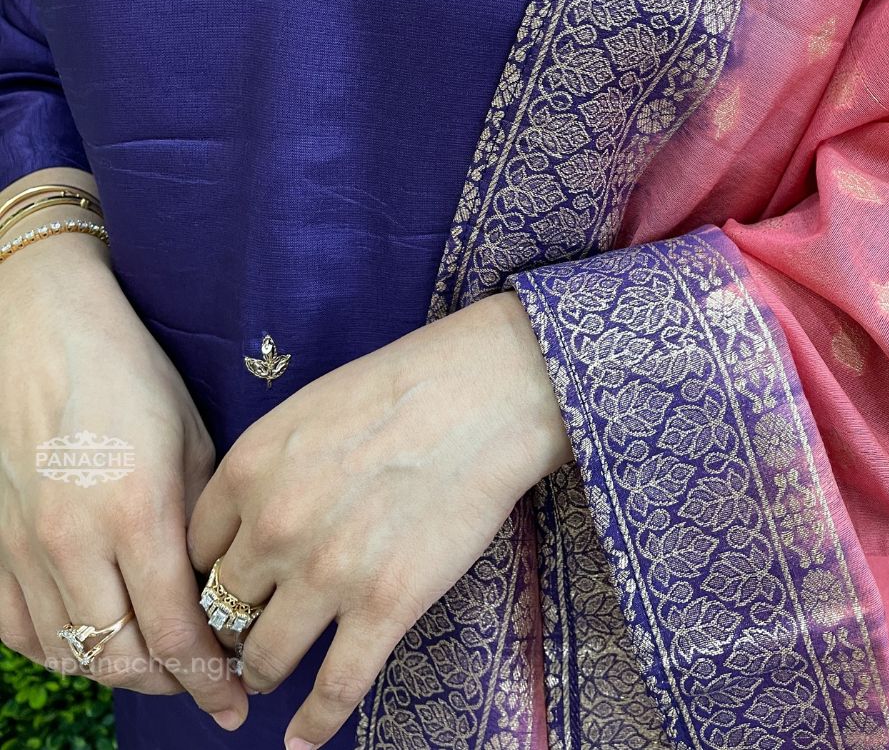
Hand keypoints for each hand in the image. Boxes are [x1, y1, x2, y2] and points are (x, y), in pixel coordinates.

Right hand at [0, 236, 246, 729]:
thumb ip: (200, 522)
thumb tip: (218, 590)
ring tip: (158, 667)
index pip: (176, 633)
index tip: (235, 704)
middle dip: (170, 685)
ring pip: (71, 655)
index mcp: (137, 513)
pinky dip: (60, 652)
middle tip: (204, 683)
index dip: (209, 681)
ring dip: (119, 673)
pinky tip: (94, 641)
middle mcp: (74, 544)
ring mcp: (23, 549)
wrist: (42, 330)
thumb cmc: (130, 373)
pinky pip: (21, 632)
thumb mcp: (190, 437)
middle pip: (122, 660)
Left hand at [187, 288, 572, 749]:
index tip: (222, 590)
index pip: (194, 554)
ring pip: (266, 656)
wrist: (480, 396)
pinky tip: (302, 741)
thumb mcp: (305, 410)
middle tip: (239, 639)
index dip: (206, 578)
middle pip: (223, 610)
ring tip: (265, 677)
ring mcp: (327, 573)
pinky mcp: (384, 607)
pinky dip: (312, 726)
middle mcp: (273, 527)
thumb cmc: (400, 387)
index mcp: (248, 471)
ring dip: (261, 673)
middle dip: (227, 630)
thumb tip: (248, 520)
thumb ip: (264, 468)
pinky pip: (333, 689)